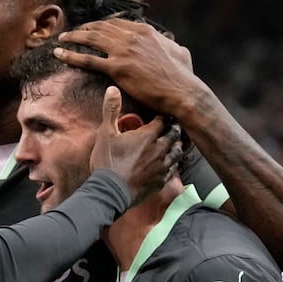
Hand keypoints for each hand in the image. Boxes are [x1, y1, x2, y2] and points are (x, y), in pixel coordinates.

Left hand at [54, 19, 201, 116]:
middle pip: (100, 27)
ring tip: (62, 39)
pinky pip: (88, 60)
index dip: (100, 25)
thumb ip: (167, 43)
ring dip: (73, 37)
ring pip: (90, 39)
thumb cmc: (183, 76)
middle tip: (72, 32)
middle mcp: (131, 36)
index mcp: (145, 30)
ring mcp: (123, 51)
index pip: (116, 23)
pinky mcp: (117, 68)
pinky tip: (60, 54)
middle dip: (84, 28)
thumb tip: (168, 40)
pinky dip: (71, 55)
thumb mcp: (178, 50)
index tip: (91, 28)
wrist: (182, 91)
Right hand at [89, 86, 178, 201]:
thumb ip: (111, 110)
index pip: (163, 121)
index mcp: (148, 136)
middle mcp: (159, 150)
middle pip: (174, 135)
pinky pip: (172, 170)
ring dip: (176, 146)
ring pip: (177, 153)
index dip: (163, 117)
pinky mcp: (160, 182)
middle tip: (171, 127)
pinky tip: (169, 163)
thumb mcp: (105, 133)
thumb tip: (112, 89)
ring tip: (173, 143)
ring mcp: (161, 167)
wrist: (110, 192)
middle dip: (173, 129)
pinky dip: (172, 164)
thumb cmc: (107, 162)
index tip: (162, 115)